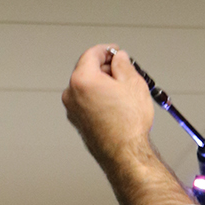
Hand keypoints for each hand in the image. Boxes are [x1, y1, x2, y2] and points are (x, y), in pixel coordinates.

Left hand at [62, 46, 153, 167]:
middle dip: (105, 68)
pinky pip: (87, 103)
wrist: (125, 154)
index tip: (116, 52)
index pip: (91, 54)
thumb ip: (123, 64)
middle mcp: (71, 94)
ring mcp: (72, 110)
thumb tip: (119, 58)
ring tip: (123, 93)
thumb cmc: (128, 124)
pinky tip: (116, 106)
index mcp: (82, 80)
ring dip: (102, 85)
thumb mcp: (133, 83)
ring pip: (87, 88)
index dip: (107, 50)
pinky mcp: (78, 122)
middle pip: (87, 70)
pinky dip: (98, 99)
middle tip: (123, 71)